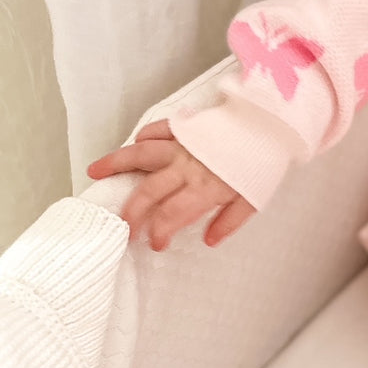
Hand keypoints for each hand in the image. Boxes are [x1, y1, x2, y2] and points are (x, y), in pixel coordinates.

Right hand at [86, 120, 255, 250]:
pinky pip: (158, 129)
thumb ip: (230, 221)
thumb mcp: (254, 198)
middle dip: (132, 213)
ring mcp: (182, 144)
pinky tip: (134, 143)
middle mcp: (186, 166)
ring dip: (115, 163)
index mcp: (204, 188)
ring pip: (141, 154)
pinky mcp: (185, 126)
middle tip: (125, 227)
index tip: (155, 243)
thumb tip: (209, 241)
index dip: (157, 232)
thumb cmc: (263, 162)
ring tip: (95, 171)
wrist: (271, 124)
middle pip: (148, 192)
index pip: (170, 216)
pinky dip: (144, 135)